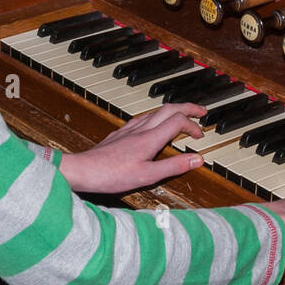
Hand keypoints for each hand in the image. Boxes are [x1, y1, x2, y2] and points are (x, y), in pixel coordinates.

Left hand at [59, 103, 208, 193]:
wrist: (83, 170)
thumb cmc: (111, 175)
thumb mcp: (148, 176)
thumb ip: (174, 167)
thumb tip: (197, 159)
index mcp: (150, 138)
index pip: (178, 121)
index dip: (193, 126)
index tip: (200, 136)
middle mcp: (140, 129)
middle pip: (169, 108)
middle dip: (188, 107)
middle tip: (201, 112)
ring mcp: (129, 129)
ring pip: (155, 111)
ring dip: (172, 111)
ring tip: (181, 116)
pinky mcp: (120, 133)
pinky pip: (142, 117)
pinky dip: (156, 117)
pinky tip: (153, 124)